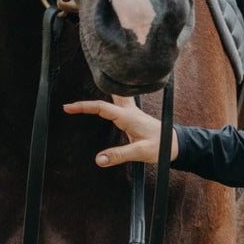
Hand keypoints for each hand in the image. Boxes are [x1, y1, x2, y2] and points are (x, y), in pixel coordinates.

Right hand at [63, 96, 178, 166]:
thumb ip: (119, 155)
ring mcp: (133, 113)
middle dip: (96, 88)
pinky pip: (119, 103)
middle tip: (81, 83)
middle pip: (111, 93)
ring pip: (116, 96)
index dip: (83, 106)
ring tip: (91, 85)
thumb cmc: (161, 147)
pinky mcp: (134, 117)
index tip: (68, 107)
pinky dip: (111, 99)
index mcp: (128, 117)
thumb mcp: (140, 152)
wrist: (176, 144)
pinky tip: (107, 101)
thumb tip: (98, 160)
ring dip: (105, 90)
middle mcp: (130, 111)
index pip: (102, 107)